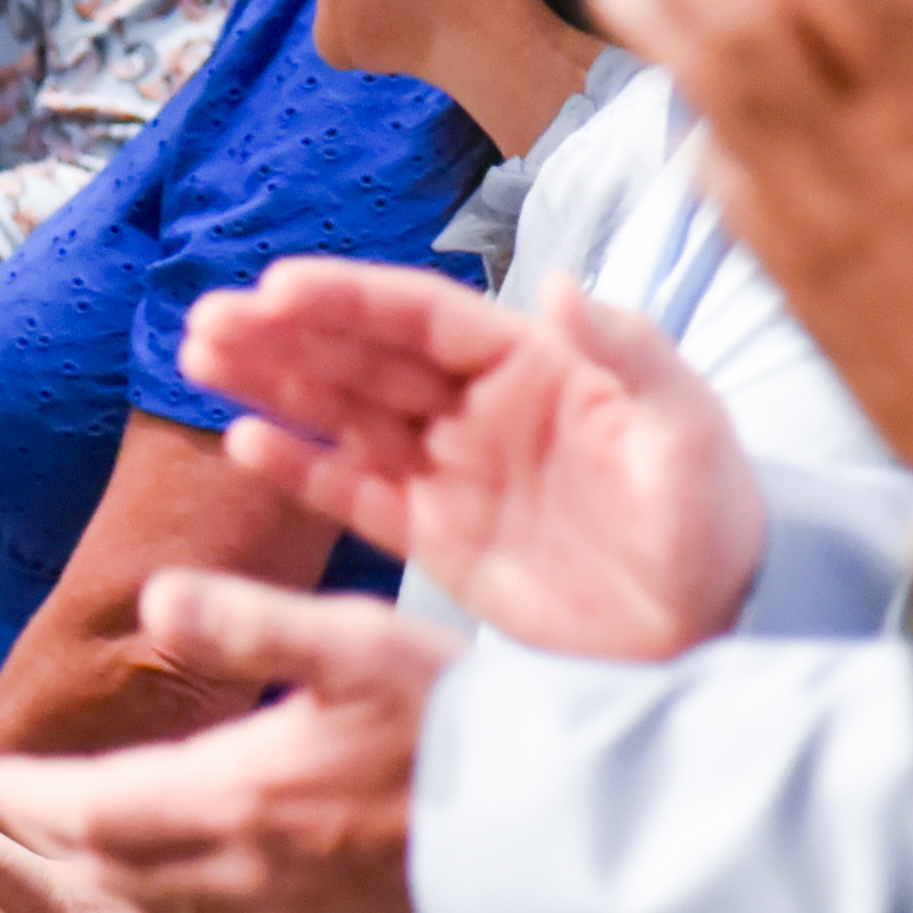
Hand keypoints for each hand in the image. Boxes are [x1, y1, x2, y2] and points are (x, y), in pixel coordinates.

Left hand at [0, 575, 451, 912]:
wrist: (552, 827)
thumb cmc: (458, 719)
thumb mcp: (359, 640)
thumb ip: (249, 621)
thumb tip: (155, 595)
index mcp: (233, 795)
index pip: (86, 810)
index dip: (30, 800)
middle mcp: (239, 876)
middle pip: (104, 872)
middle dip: (47, 848)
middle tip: (19, 823)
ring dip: (96, 891)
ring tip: (70, 860)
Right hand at [183, 263, 762, 659]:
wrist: (711, 631)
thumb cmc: (713, 523)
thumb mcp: (687, 433)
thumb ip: (627, 355)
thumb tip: (561, 282)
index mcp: (538, 364)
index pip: (425, 318)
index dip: (351, 300)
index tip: (279, 287)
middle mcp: (484, 407)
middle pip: (368, 356)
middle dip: (287, 334)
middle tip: (208, 318)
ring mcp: (456, 471)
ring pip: (346, 413)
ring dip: (275, 383)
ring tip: (200, 358)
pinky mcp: (439, 538)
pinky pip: (358, 493)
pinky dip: (303, 468)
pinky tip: (247, 442)